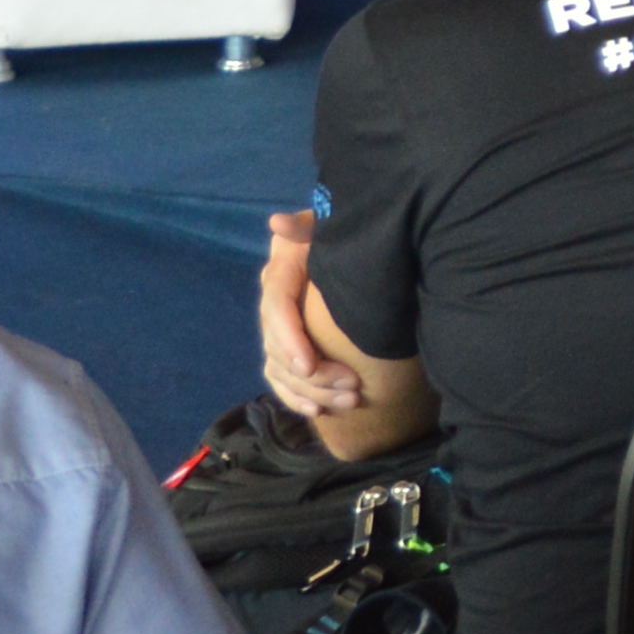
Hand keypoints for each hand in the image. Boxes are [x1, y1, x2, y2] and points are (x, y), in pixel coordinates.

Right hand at [256, 213, 363, 420]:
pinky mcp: (289, 349)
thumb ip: (307, 225)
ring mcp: (279, 329)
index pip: (275, 308)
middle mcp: (274, 302)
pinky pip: (282, 379)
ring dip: (312, 390)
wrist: (359, 246)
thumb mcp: (329, 225)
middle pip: (278, 347)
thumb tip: (277, 223)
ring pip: (281, 369)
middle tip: (352, 386)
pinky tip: (318, 410)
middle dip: (313, 373)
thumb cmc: (347, 233)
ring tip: (351, 400)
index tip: (310, 364)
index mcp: (281, 271)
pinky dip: (297, 398)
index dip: (289, 339)